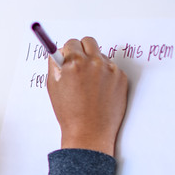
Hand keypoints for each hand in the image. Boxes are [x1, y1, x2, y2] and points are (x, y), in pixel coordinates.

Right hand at [46, 37, 128, 155]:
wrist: (90, 133)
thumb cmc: (70, 113)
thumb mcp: (53, 88)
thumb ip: (55, 66)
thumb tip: (58, 52)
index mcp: (74, 63)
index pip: (71, 43)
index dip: (68, 52)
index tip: (68, 57)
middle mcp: (93, 63)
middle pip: (89, 41)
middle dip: (82, 49)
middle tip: (79, 63)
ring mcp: (110, 69)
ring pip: (101, 55)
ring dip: (95, 63)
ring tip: (90, 85)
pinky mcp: (121, 77)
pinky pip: (112, 68)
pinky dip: (106, 75)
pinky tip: (100, 91)